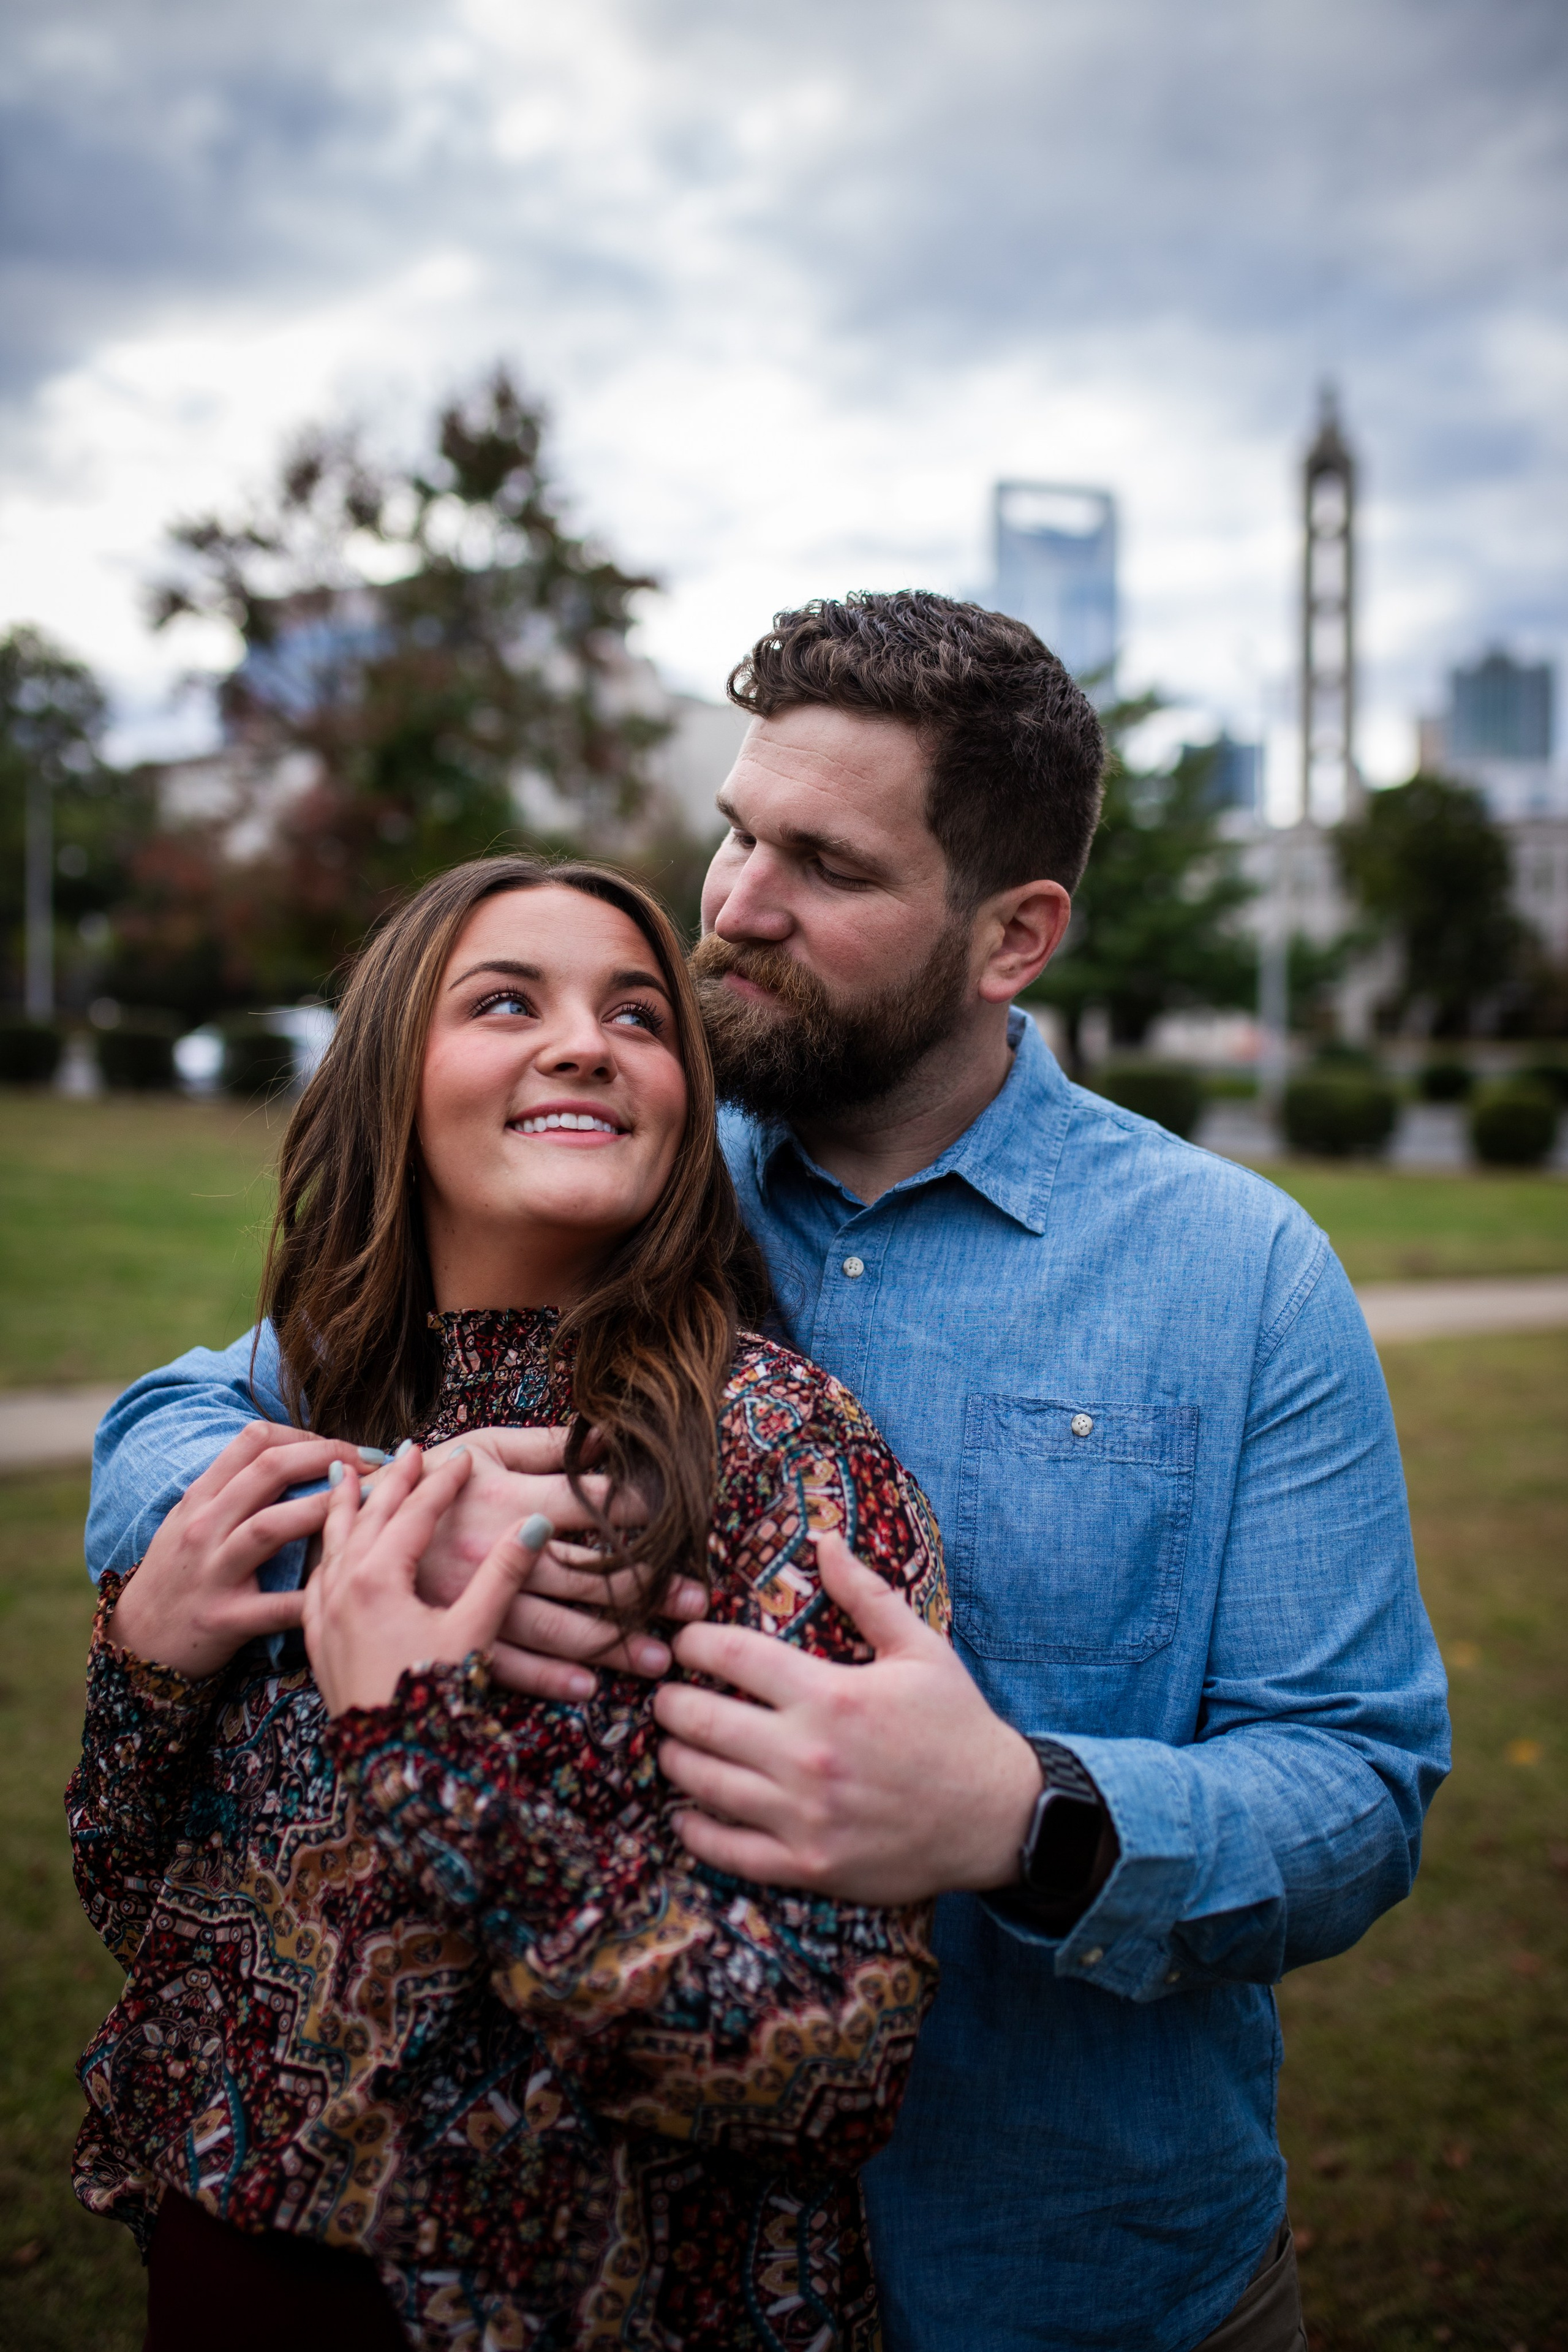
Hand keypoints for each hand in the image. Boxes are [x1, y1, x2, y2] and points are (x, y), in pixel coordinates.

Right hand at [107, 1420, 375, 1678]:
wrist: (137, 1646)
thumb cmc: (177, 1577)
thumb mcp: (192, 1522)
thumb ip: (234, 1490)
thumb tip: (296, 1456)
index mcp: (201, 1498)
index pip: (254, 1441)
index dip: (306, 1435)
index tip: (342, 1446)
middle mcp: (203, 1527)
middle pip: (270, 1470)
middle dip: (329, 1456)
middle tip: (374, 1462)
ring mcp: (211, 1572)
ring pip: (271, 1527)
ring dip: (325, 1509)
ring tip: (371, 1504)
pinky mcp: (222, 1619)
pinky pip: (274, 1607)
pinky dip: (311, 1597)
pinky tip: (349, 1586)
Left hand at [302, 1444, 550, 1716]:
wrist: (390, 1765)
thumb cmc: (433, 1697)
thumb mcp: (474, 1631)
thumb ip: (504, 1573)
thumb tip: (536, 1523)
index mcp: (379, 1579)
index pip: (414, 1513)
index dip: (443, 1482)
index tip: (464, 1458)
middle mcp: (342, 1588)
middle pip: (367, 1516)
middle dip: (391, 1478)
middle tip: (410, 1447)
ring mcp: (324, 1614)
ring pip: (331, 1543)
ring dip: (343, 1504)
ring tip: (344, 1472)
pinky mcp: (317, 1640)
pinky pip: (315, 1578)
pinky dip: (324, 1550)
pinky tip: (328, 1549)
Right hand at [399, 1426, 707, 1701]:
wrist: (353, 1527)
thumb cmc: (431, 1481)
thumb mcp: (483, 1448)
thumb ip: (547, 1444)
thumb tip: (610, 1433)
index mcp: (508, 1498)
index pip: (593, 1504)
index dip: (644, 1511)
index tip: (682, 1520)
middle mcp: (497, 1551)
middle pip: (587, 1574)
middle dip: (647, 1589)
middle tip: (696, 1602)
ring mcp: (475, 1598)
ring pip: (556, 1627)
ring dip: (613, 1644)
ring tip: (660, 1658)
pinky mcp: (454, 1631)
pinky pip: (507, 1663)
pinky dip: (550, 1679)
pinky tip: (590, 1687)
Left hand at [654, 1533, 1042, 1904]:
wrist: (998, 1817)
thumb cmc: (957, 1726)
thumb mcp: (920, 1650)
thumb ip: (866, 1594)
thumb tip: (823, 1541)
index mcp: (831, 1695)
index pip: (731, 1655)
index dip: (693, 1641)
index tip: (685, 1641)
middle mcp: (809, 1755)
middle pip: (701, 1720)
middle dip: (670, 1702)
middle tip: (665, 1694)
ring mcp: (805, 1815)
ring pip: (703, 1783)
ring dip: (674, 1759)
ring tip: (672, 1744)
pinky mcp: (807, 1863)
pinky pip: (726, 1849)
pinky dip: (693, 1830)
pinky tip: (685, 1812)